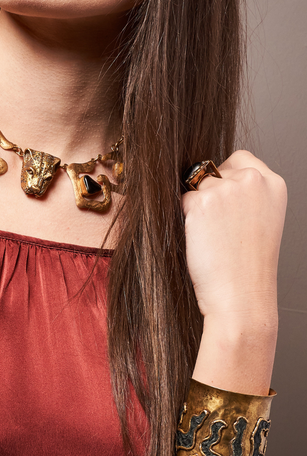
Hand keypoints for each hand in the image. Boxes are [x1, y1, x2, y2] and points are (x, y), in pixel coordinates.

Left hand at [181, 150, 286, 328]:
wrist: (241, 296)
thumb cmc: (248, 268)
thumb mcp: (261, 221)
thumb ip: (247, 195)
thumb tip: (216, 179)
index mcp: (273, 184)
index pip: (240, 159)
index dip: (225, 179)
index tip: (224, 203)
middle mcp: (252, 180)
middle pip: (213, 171)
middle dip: (208, 193)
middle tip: (218, 229)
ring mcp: (226, 189)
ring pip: (195, 186)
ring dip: (196, 208)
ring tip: (212, 238)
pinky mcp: (202, 202)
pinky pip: (182, 201)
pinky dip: (185, 220)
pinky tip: (201, 240)